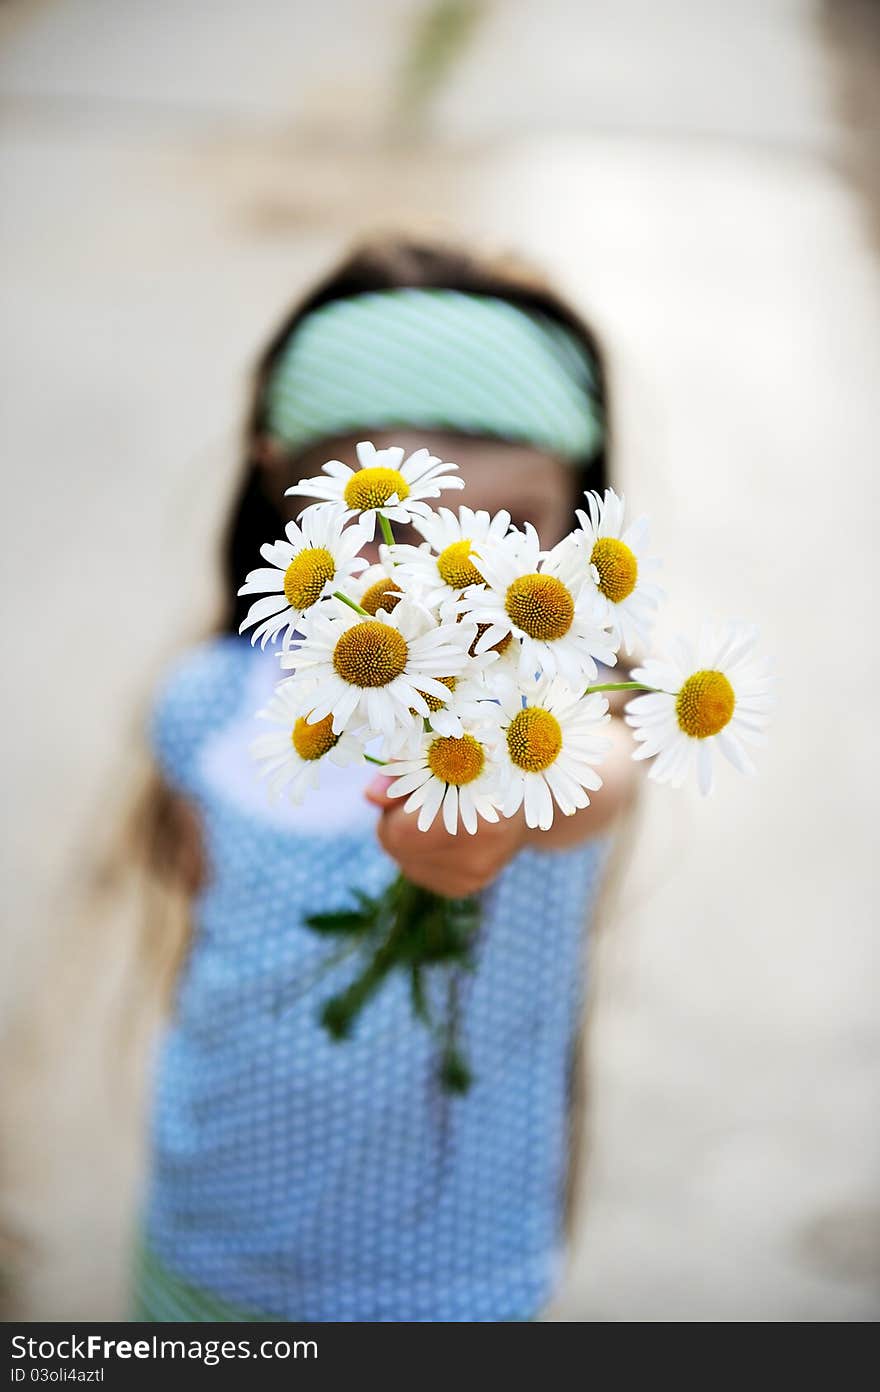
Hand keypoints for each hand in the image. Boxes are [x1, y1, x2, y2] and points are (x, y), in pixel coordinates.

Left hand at [364, 775, 527, 897]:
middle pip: (398, 846)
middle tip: (417, 800)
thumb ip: (405, 771)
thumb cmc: (480, 769)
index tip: (407, 787)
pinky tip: (441, 834)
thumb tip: (369, 794)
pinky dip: (418, 850)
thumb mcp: (448, 756)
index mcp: (482, 820)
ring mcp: (471, 878)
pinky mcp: (463, 888)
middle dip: (395, 820)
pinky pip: (416, 869)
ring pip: (403, 858)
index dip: (394, 807)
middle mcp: (479, 858)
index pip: (402, 829)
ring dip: (406, 835)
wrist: (523, 806)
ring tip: (434, 814)